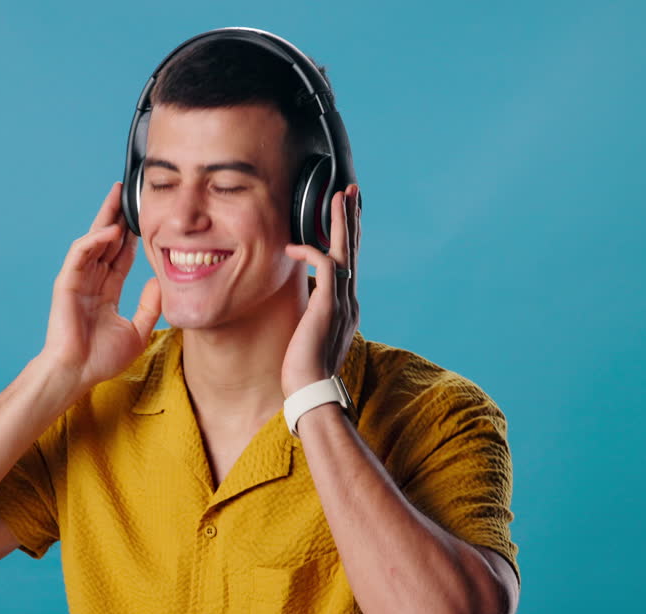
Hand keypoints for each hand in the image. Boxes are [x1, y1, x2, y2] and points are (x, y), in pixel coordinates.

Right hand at [39, 181, 161, 393]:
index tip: (146, 217)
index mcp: (106, 291)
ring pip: (92, 241)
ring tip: (118, 198)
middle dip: (117, 216)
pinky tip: (111, 231)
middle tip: (128, 192)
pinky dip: (94, 240)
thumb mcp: (138, 332)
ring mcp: (78, 280)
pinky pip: (80, 254)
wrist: (78, 373)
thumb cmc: (101, 358)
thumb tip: (161, 281)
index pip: (121, 256)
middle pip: (106, 241)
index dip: (133, 236)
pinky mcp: (67, 283)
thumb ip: (150, 307)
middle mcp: (91, 281)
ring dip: (105, 219)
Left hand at [280, 183, 360, 396]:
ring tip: (338, 196)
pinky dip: (311, 250)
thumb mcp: (311, 334)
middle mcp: (349, 300)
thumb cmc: (305, 368)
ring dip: (341, 222)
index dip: (347, 239)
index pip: (348, 264)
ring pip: (345, 251)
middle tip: (352, 192)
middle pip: (353, 250)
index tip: (346, 217)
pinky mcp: (329, 304)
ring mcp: (342, 302)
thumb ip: (313, 314)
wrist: (312, 389)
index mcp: (345, 306)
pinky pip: (325, 265)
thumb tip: (305, 302)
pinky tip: (292, 245)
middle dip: (352, 219)